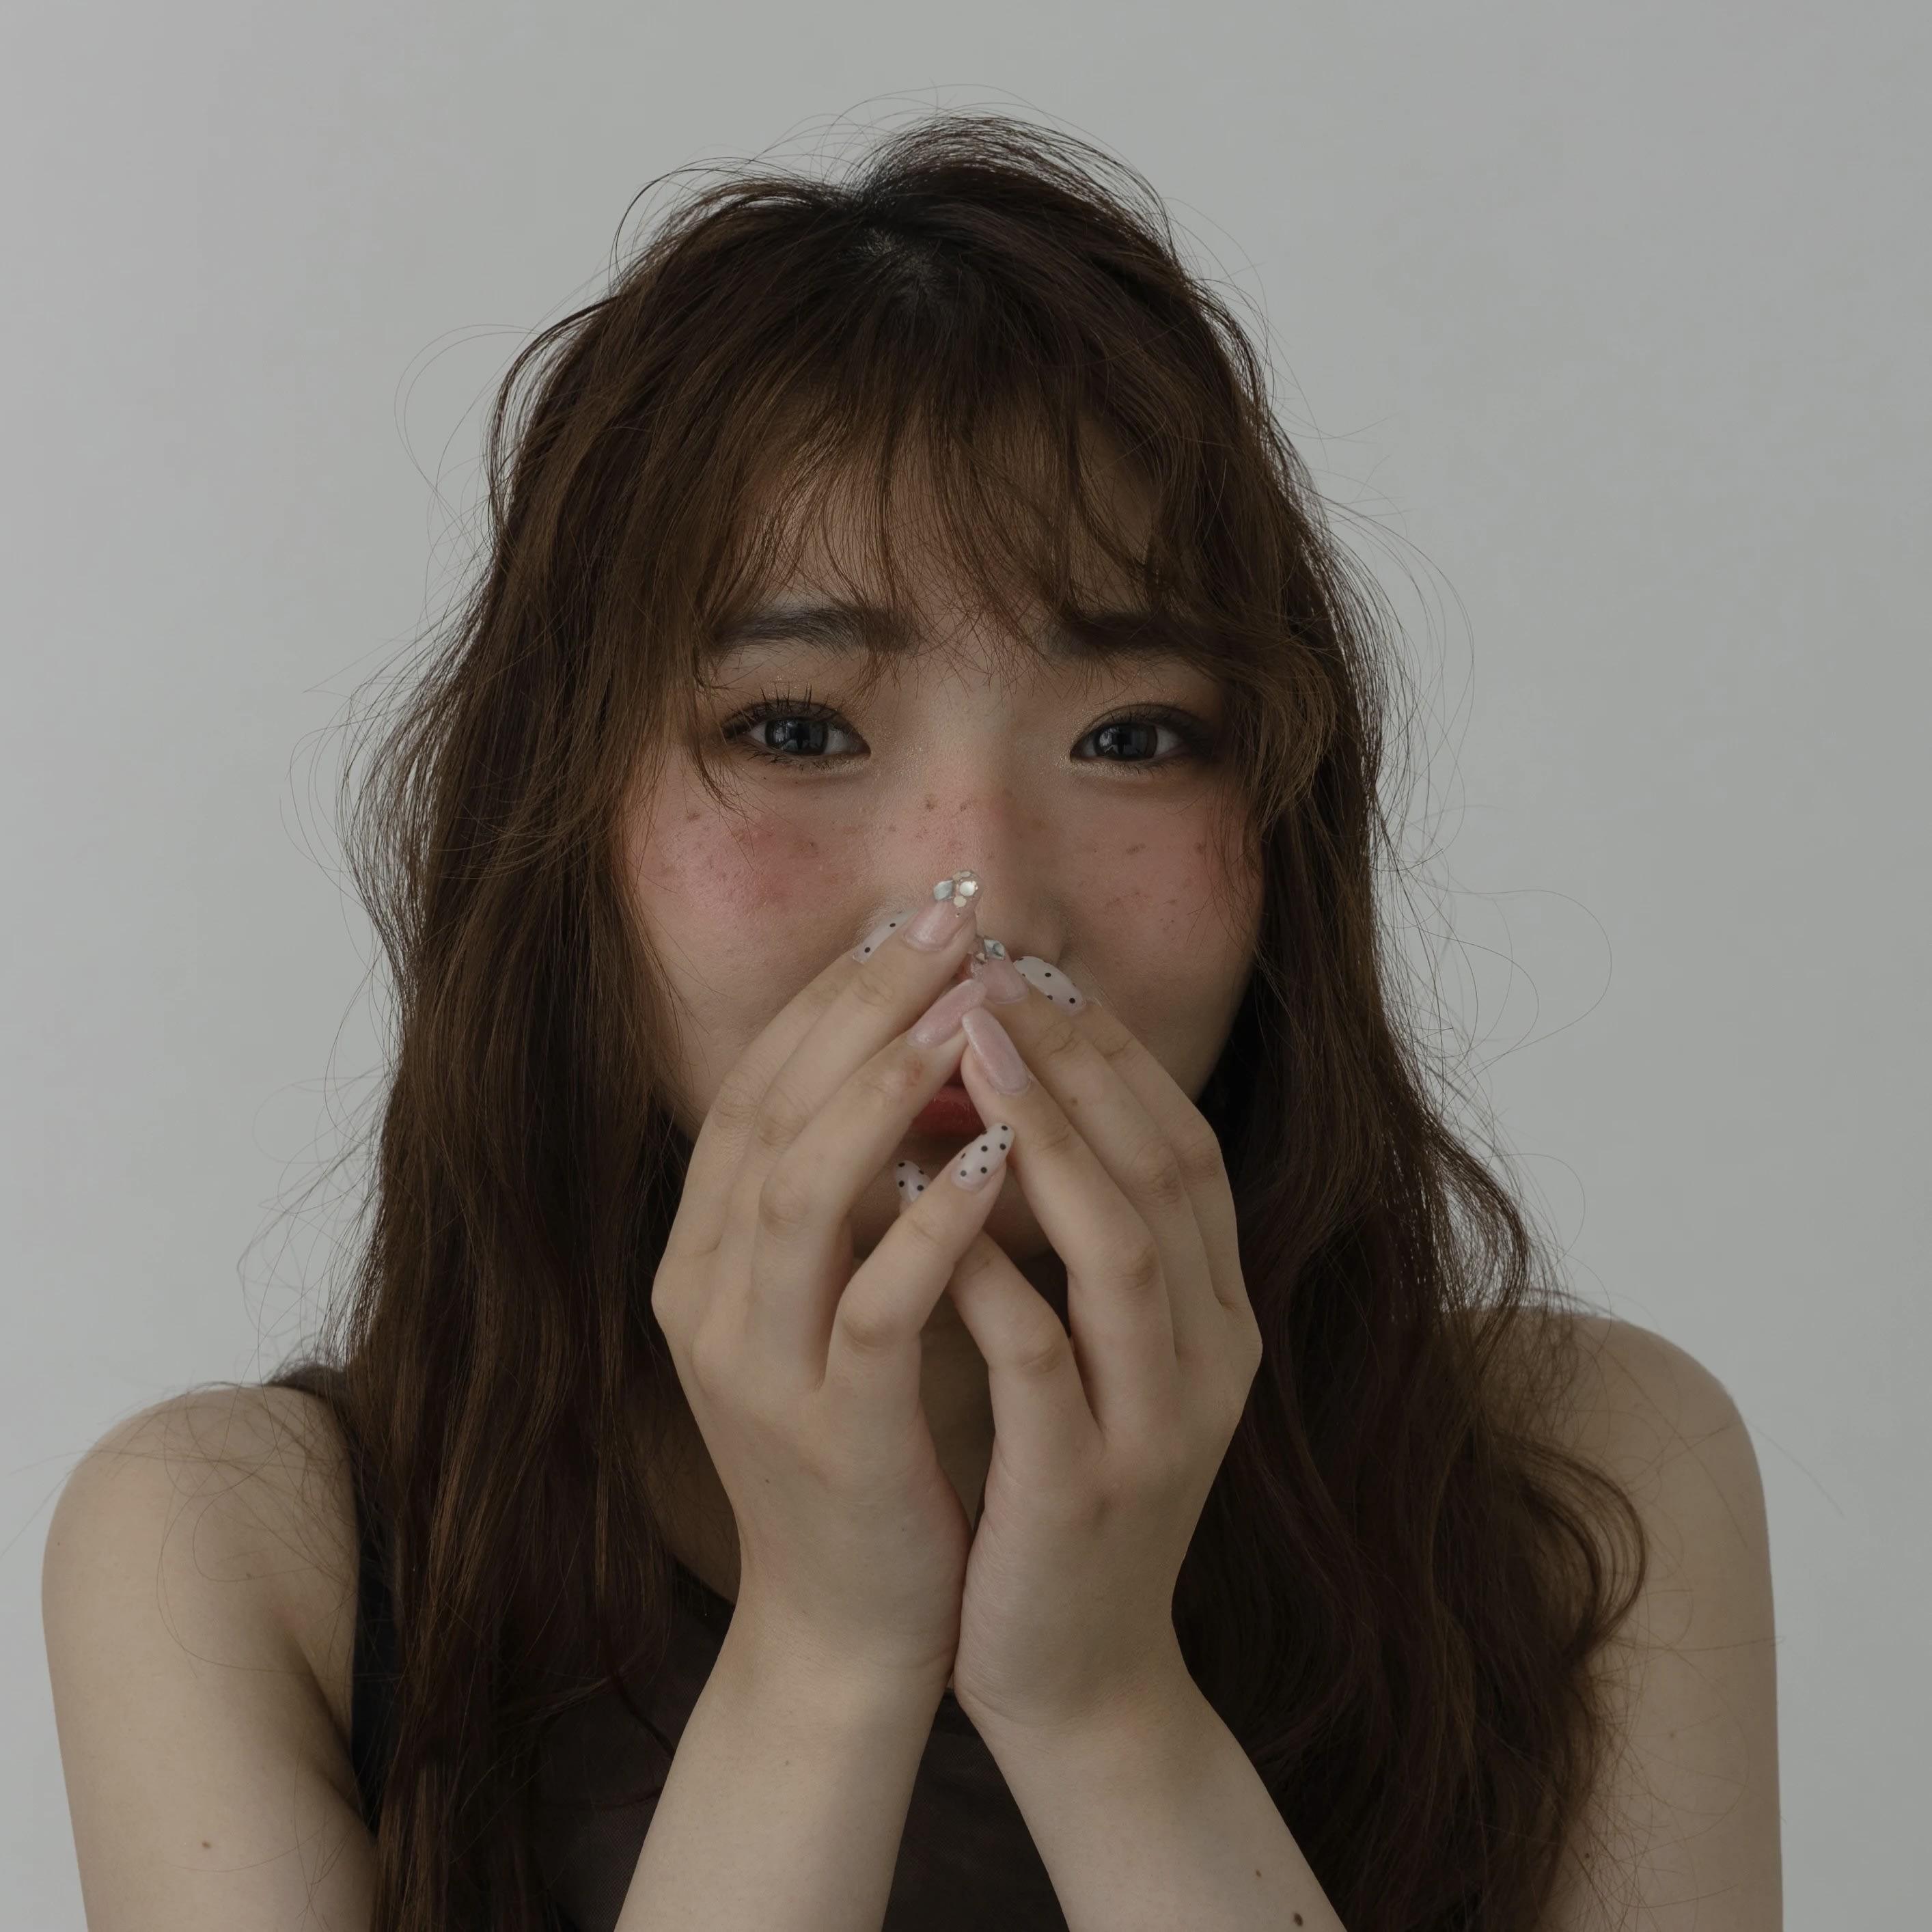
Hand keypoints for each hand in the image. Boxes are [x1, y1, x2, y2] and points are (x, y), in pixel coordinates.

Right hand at [650, 895, 1006, 1695]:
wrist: (848, 1623)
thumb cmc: (866, 1441)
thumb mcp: (833, 1302)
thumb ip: (851, 1191)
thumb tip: (924, 1050)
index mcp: (705, 1252)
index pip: (757, 1085)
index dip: (831, 992)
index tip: (913, 917)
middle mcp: (705, 1293)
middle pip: (769, 1108)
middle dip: (859, 1004)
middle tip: (947, 922)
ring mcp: (756, 1363)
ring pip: (798, 1190)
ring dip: (883, 1089)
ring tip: (963, 1013)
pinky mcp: (828, 1429)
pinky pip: (872, 1305)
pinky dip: (930, 1226)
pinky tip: (991, 1162)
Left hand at [940, 981, 1263, 1736]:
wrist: (1073, 1674)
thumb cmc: (1061, 1486)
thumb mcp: (1094, 1353)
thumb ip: (1077, 1241)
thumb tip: (1002, 1099)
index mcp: (1214, 1311)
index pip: (1181, 1142)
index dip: (1111, 1046)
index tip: (1031, 962)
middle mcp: (1209, 1355)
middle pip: (1165, 1170)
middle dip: (1082, 1058)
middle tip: (996, 967)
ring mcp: (1156, 1426)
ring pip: (1125, 1251)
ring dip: (1053, 1139)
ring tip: (972, 1047)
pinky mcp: (1083, 1493)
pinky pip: (1041, 1363)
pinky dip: (989, 1274)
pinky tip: (924, 1207)